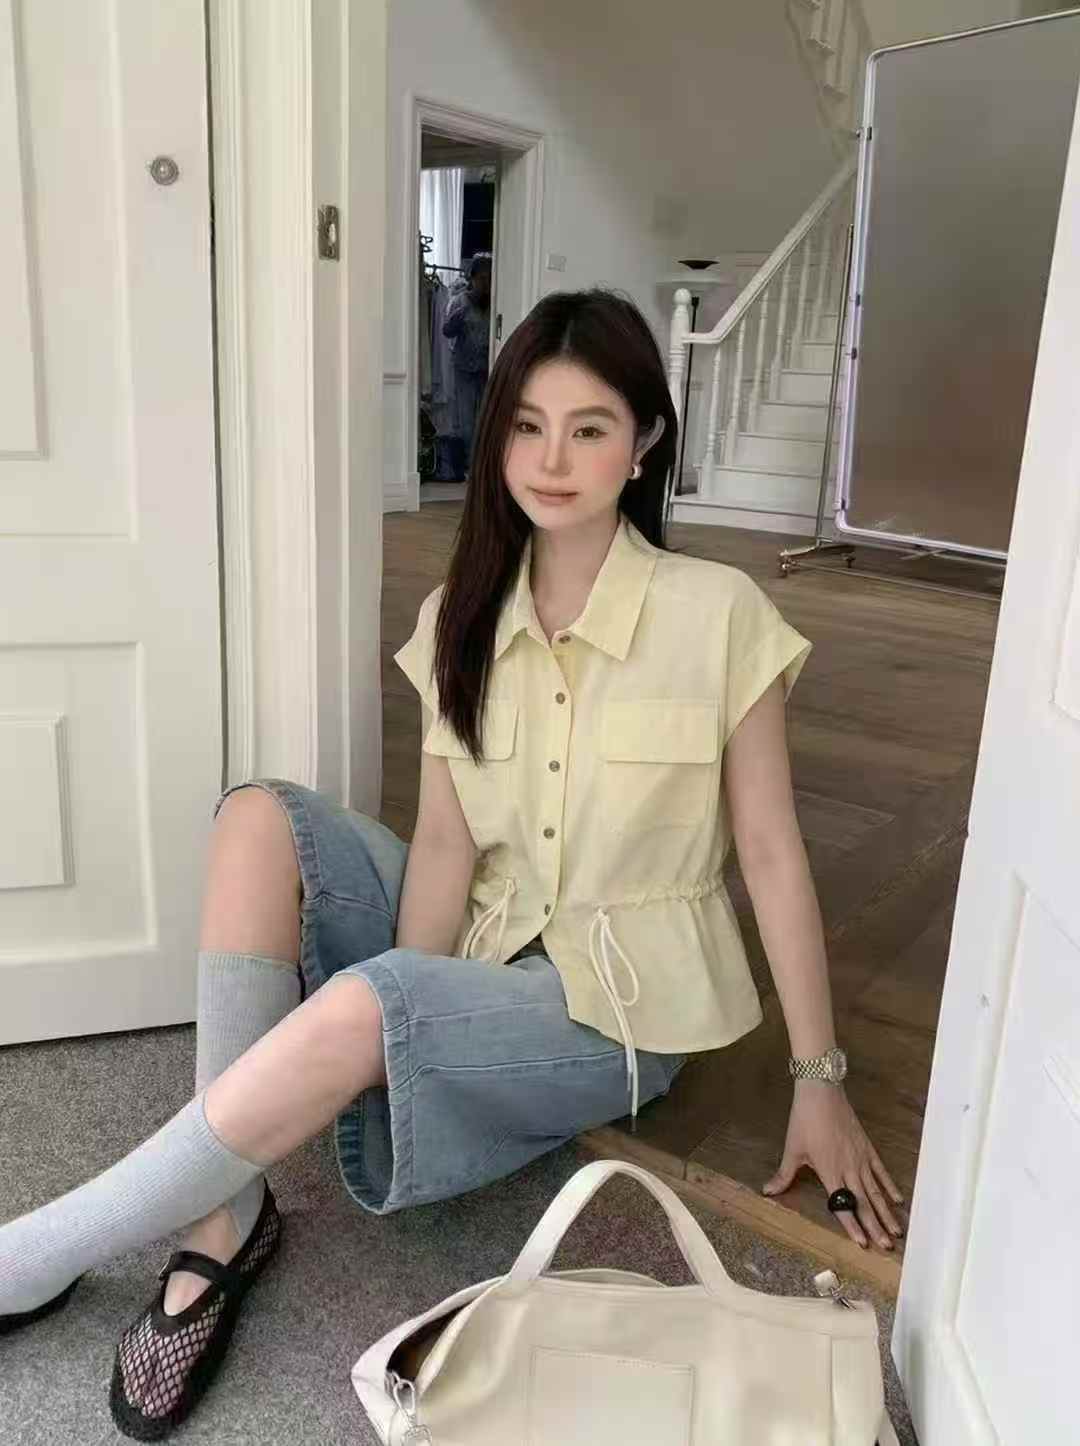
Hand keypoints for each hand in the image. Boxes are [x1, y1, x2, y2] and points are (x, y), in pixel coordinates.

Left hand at [763, 1081, 904, 1251]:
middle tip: (887, 1246)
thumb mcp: (792, 1149)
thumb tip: (768, 1191)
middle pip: (864, 1202)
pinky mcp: (867, 1148)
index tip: (863, 1243)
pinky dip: (889, 1186)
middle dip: (876, 1226)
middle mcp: (848, 1169)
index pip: (842, 1205)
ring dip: (886, 1213)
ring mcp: (860, 1158)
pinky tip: (897, 1200)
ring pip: (876, 1191)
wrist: (821, 1093)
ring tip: (896, 1232)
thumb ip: (784, 1175)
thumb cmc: (804, 1121)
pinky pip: (881, 1171)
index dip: (852, 1225)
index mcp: (829, 1172)